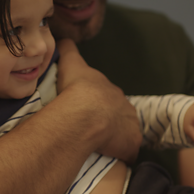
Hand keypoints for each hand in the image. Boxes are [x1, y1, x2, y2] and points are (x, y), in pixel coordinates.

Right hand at [56, 39, 141, 163]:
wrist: (85, 112)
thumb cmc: (77, 87)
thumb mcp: (71, 62)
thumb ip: (68, 48)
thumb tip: (62, 37)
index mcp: (110, 90)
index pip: (106, 96)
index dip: (97, 102)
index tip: (87, 109)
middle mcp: (124, 106)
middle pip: (117, 114)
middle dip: (107, 120)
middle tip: (90, 128)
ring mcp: (130, 126)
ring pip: (124, 132)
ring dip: (114, 137)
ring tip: (98, 144)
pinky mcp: (131, 143)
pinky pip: (128, 150)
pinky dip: (121, 152)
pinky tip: (109, 155)